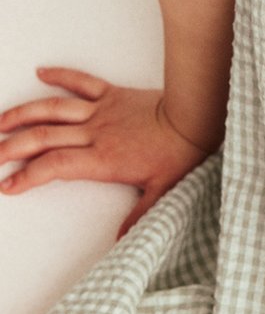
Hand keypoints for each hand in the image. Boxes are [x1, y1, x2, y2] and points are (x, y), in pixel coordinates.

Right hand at [0, 67, 213, 239]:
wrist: (196, 115)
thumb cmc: (181, 152)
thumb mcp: (164, 190)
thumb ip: (140, 215)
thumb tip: (123, 241)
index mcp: (102, 159)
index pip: (54, 167)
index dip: (27, 176)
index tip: (7, 185)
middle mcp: (94, 133)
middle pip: (43, 138)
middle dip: (11, 147)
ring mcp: (101, 111)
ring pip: (52, 109)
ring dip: (23, 114)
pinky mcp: (112, 94)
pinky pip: (82, 81)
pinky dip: (61, 75)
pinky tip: (41, 72)